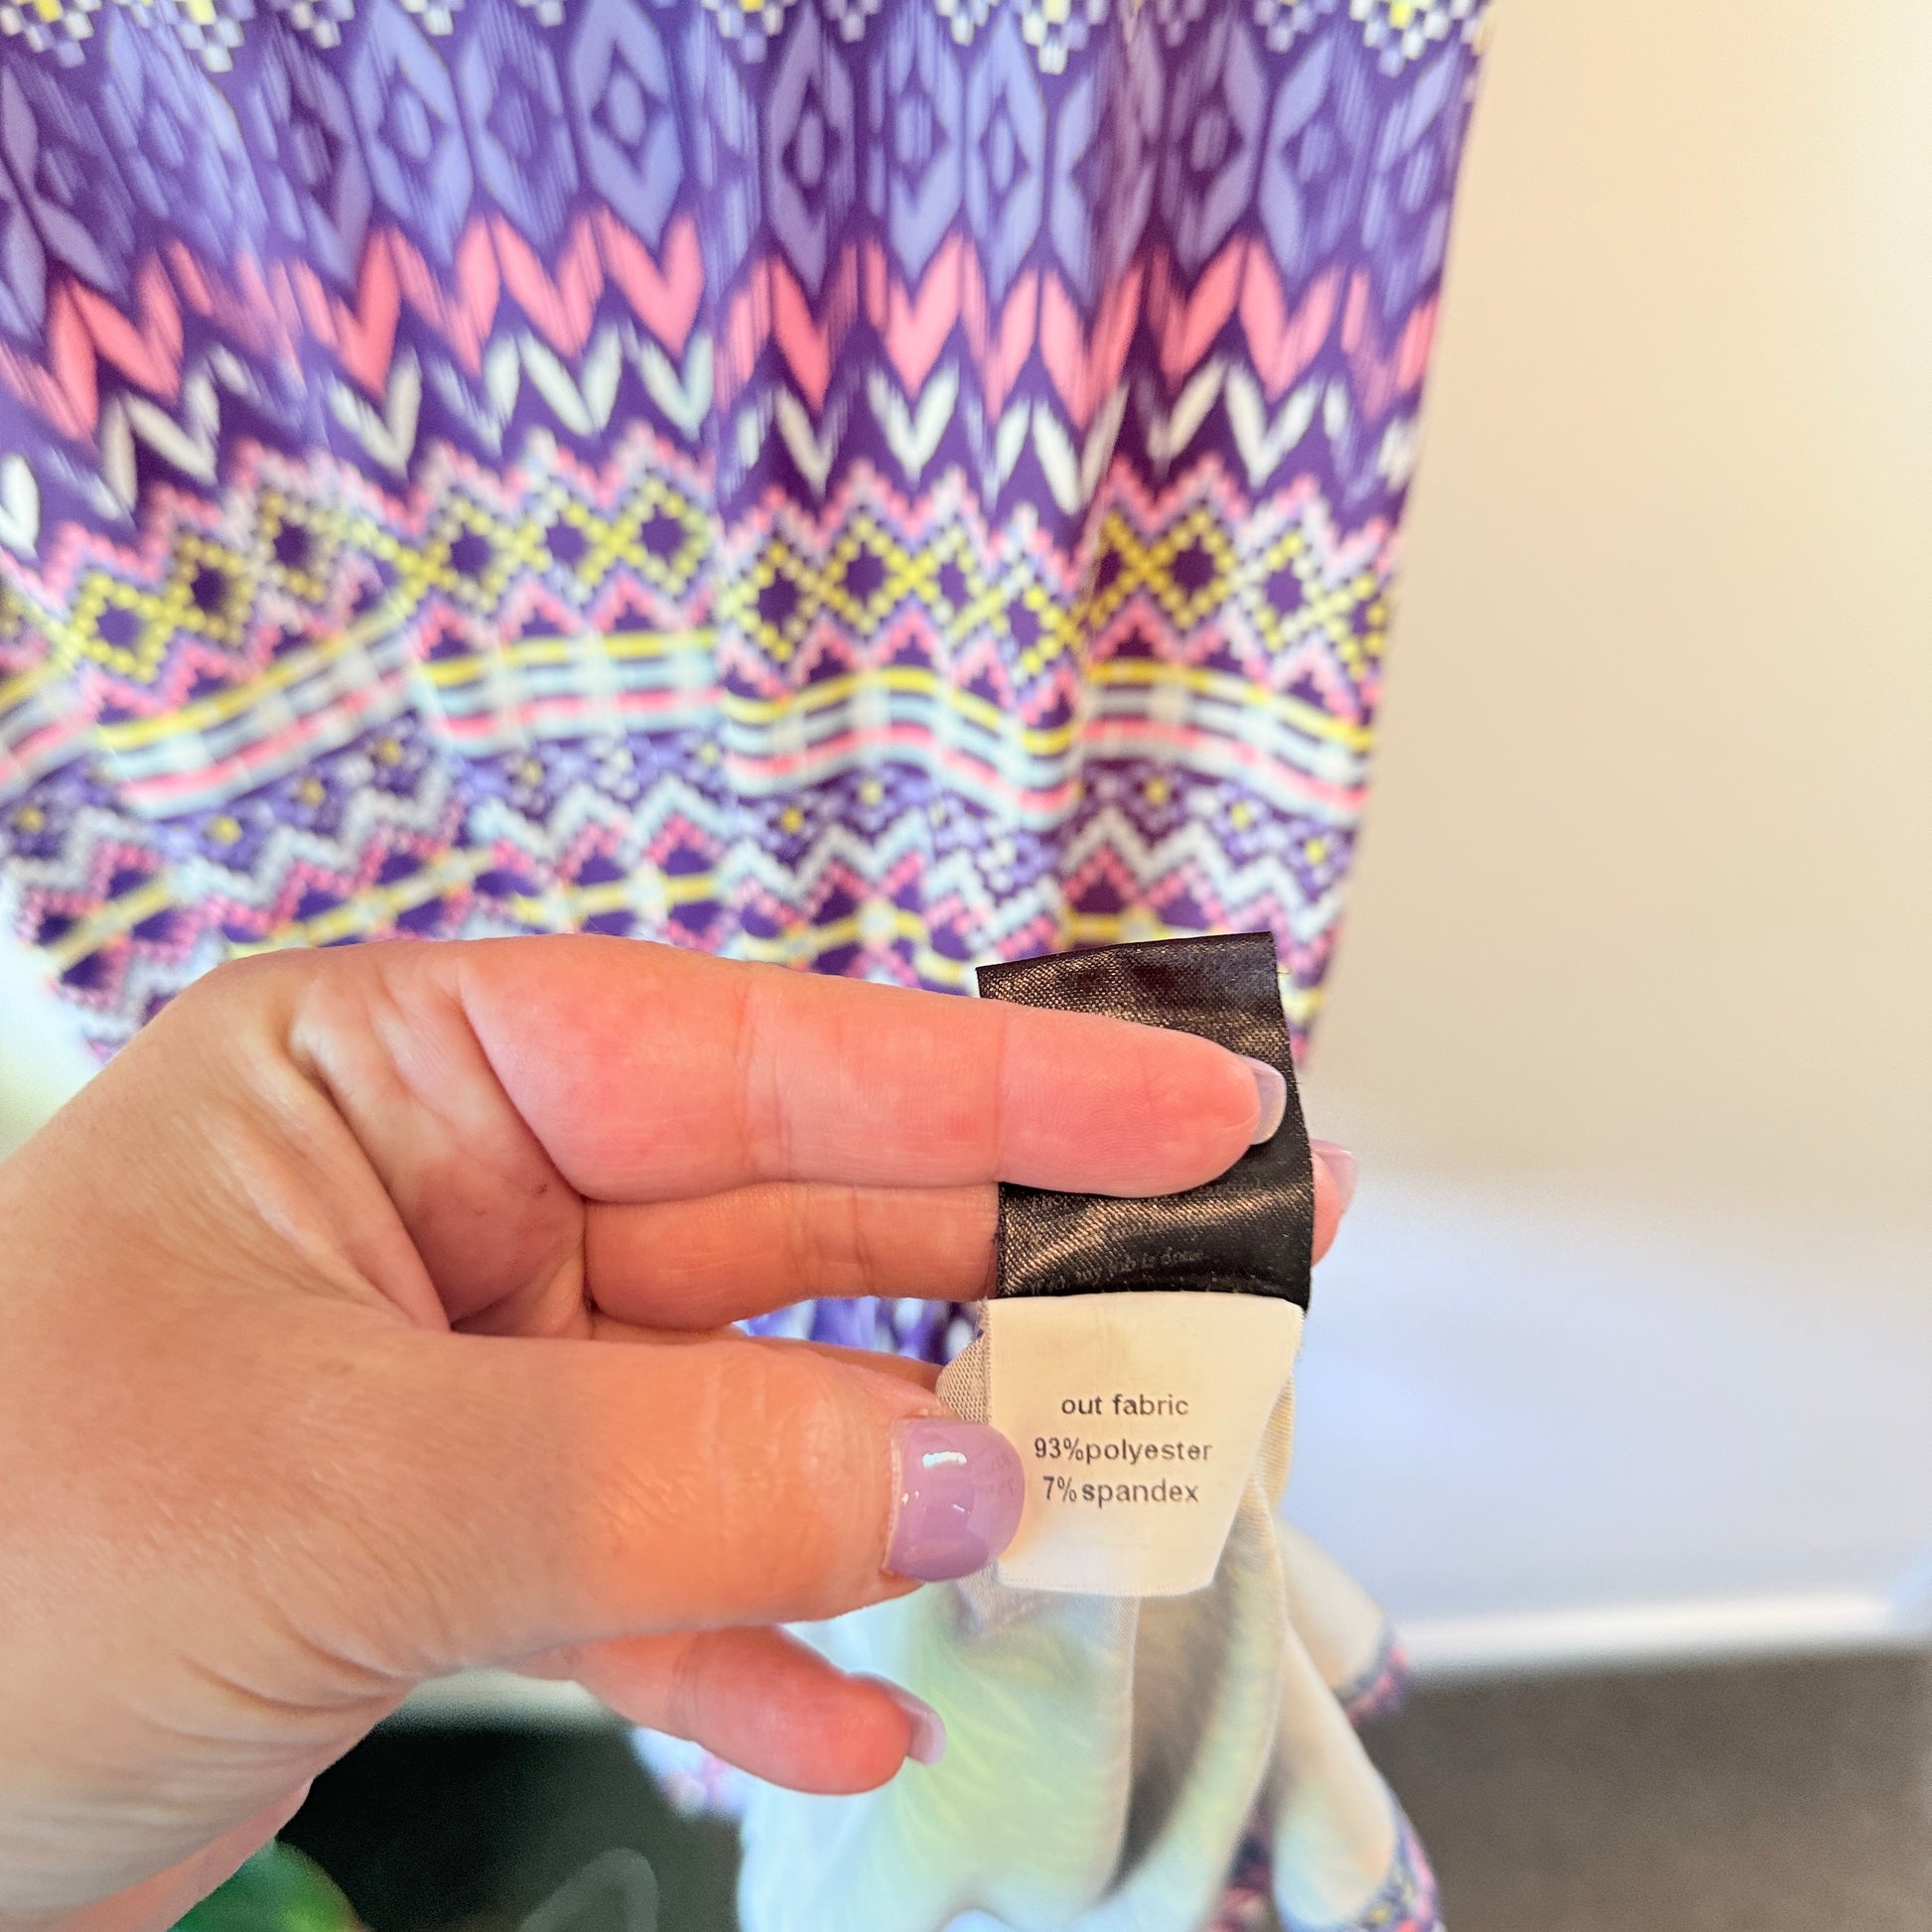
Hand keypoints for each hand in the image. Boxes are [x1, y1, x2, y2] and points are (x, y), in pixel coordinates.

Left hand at [0, 937, 1351, 1930]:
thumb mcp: (343, 1492)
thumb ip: (678, 1476)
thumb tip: (971, 1475)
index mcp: (406, 1077)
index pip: (765, 1054)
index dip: (1009, 1079)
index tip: (1208, 1102)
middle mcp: (456, 1200)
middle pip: (795, 1221)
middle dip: (1003, 1279)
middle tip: (1221, 1304)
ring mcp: (468, 1374)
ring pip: (753, 1405)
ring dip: (900, 1485)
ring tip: (1085, 1518)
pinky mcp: (455, 1542)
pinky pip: (660, 1571)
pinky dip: (756, 1645)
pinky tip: (852, 1717)